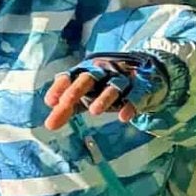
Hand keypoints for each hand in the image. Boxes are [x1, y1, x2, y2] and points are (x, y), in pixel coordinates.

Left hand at [44, 53, 170, 131]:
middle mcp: (104, 71)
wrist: (147, 73)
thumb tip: (49, 125)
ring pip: (114, 86)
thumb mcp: (86, 96)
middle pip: (89, 77)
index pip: (71, 76)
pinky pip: (137, 95)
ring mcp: (124, 78)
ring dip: (103, 97)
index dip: (60, 87)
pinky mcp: (142, 87)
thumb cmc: (106, 86)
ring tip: (94, 112)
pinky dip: (130, 105)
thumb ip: (68, 108)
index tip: (50, 101)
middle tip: (65, 103)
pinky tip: (124, 117)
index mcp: (87, 71)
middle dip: (76, 89)